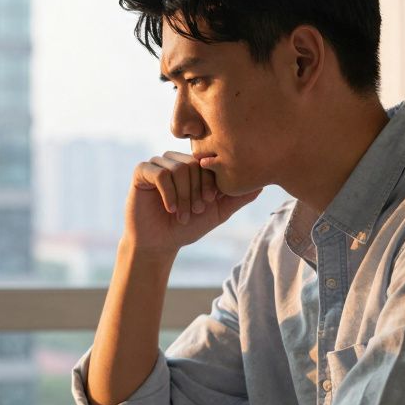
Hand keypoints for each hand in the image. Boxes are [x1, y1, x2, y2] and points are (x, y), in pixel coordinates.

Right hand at [125, 151, 261, 253]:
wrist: (159, 243)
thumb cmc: (188, 227)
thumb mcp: (218, 212)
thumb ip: (237, 197)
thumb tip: (262, 184)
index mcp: (193, 165)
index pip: (208, 162)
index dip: (211, 182)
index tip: (209, 202)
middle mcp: (176, 160)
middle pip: (193, 164)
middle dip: (196, 191)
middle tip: (196, 211)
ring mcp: (158, 164)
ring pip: (178, 169)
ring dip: (183, 196)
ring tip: (183, 214)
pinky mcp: (141, 172)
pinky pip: (160, 173)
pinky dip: (168, 193)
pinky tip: (170, 209)